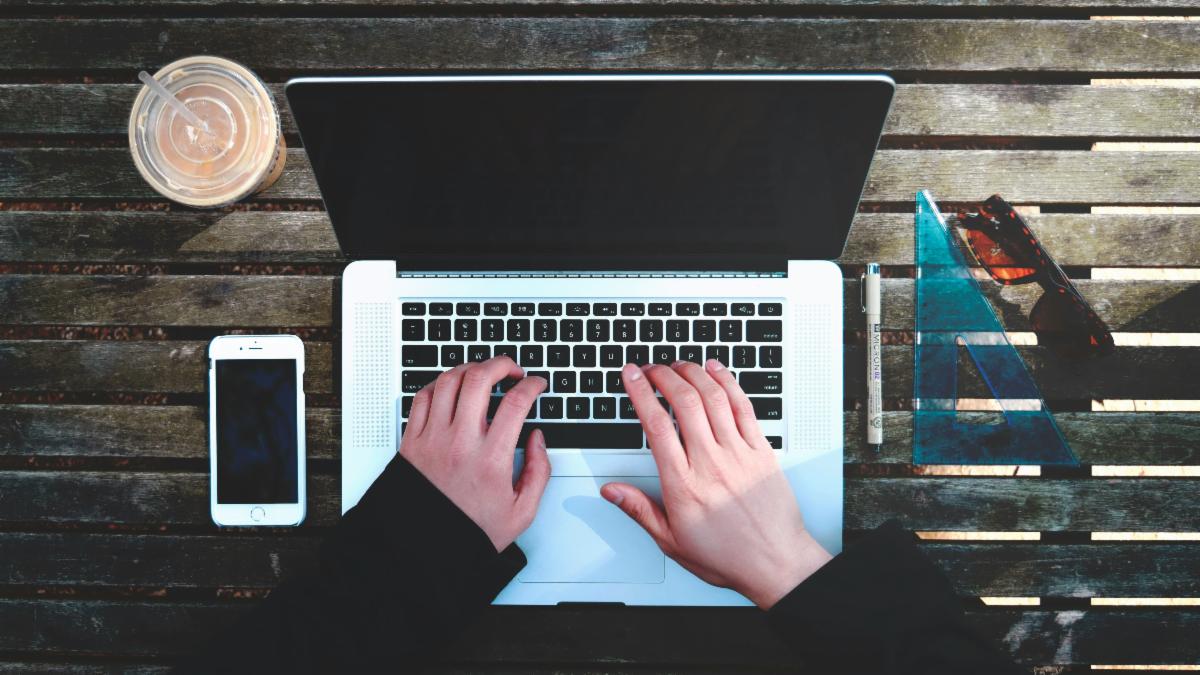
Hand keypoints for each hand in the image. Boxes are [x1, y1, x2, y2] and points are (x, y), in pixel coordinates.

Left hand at [399, 356, 549, 552]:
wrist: (425, 549)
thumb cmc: (470, 531)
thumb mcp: (522, 511)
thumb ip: (539, 472)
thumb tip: (538, 440)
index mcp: (491, 459)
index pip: (516, 402)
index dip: (532, 385)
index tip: (537, 384)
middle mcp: (460, 442)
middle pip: (480, 379)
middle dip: (501, 364)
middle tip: (512, 369)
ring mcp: (433, 438)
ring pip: (450, 381)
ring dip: (470, 369)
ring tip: (483, 374)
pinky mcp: (412, 441)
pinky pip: (423, 397)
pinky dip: (439, 384)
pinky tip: (452, 388)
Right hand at [601, 360, 831, 608]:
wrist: (776, 563)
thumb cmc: (727, 556)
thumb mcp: (672, 541)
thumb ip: (639, 510)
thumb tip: (612, 491)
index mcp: (684, 485)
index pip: (656, 426)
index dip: (640, 393)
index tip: (631, 376)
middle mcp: (711, 463)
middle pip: (684, 402)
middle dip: (663, 376)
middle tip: (650, 368)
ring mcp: (739, 454)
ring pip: (714, 398)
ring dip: (693, 373)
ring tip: (678, 365)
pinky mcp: (761, 451)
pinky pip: (744, 407)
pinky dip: (728, 382)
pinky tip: (716, 370)